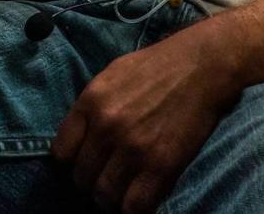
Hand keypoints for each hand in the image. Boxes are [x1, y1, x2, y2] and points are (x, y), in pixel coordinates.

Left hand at [52, 32, 241, 213]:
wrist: (203, 65)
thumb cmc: (158, 66)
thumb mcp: (112, 75)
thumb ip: (92, 106)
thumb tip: (80, 137)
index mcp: (91, 102)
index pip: (61, 152)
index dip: (72, 161)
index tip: (86, 161)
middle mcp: (106, 127)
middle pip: (81, 178)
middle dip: (92, 181)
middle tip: (108, 176)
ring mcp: (133, 148)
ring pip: (105, 196)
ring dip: (112, 198)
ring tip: (124, 190)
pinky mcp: (161, 165)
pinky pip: (135, 206)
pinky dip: (135, 208)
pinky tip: (141, 197)